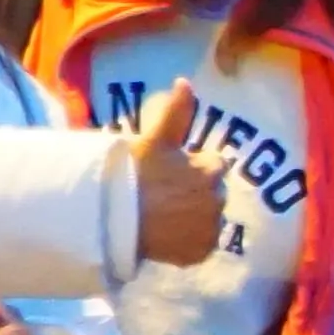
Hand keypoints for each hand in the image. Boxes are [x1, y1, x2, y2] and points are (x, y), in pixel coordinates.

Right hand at [129, 81, 228, 267]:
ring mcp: (209, 229)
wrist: (116, 218)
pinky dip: (189, 242)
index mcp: (211, 170)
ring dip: (194, 217)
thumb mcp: (156, 139)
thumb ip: (177, 111)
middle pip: (212, 193)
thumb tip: (186, 81)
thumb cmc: (135, 175)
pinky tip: (168, 234)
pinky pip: (201, 245)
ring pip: (207, 219)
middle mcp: (218, 200)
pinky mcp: (200, 253)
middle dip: (196, 192)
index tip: (174, 173)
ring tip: (165, 216)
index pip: (214, 165)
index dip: (194, 168)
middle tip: (166, 196)